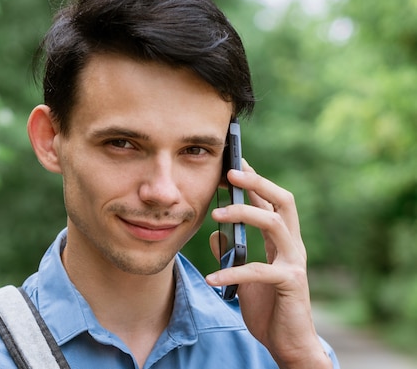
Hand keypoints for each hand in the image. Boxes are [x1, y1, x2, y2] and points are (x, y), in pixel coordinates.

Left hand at [205, 161, 331, 368]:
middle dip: (258, 182)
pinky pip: (259, 269)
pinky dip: (232, 271)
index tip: (235, 162)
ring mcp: (295, 262)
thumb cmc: (269, 308)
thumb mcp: (244, 276)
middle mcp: (293, 246)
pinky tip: (211, 278)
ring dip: (244, 213)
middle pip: (283, 201)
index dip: (255, 180)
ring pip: (275, 223)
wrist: (288, 344)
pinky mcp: (290, 283)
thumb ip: (233, 253)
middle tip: (231, 172)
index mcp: (283, 241)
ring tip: (216, 214)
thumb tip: (215, 233)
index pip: (272, 202)